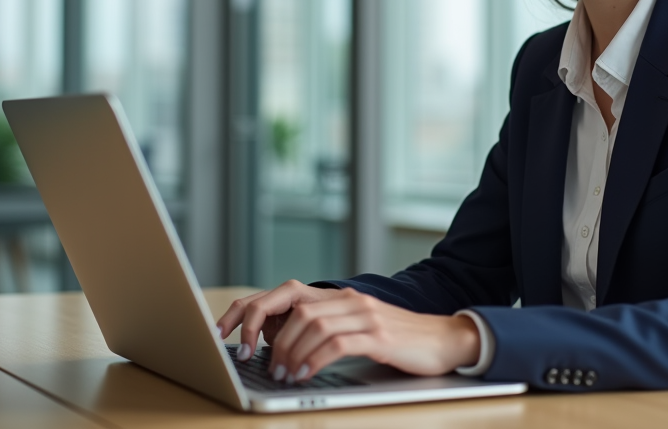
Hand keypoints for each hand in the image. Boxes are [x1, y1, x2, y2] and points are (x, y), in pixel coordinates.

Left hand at [216, 280, 480, 382]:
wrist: (443, 339)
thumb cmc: (396, 340)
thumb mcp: (354, 329)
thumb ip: (321, 328)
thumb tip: (276, 341)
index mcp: (337, 296)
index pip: (282, 294)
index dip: (248, 310)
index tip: (224, 333)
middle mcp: (347, 299)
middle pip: (292, 304)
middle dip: (263, 331)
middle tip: (250, 358)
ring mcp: (364, 314)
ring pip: (310, 322)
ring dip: (288, 350)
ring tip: (279, 373)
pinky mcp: (378, 335)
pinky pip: (337, 342)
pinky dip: (314, 359)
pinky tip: (304, 374)